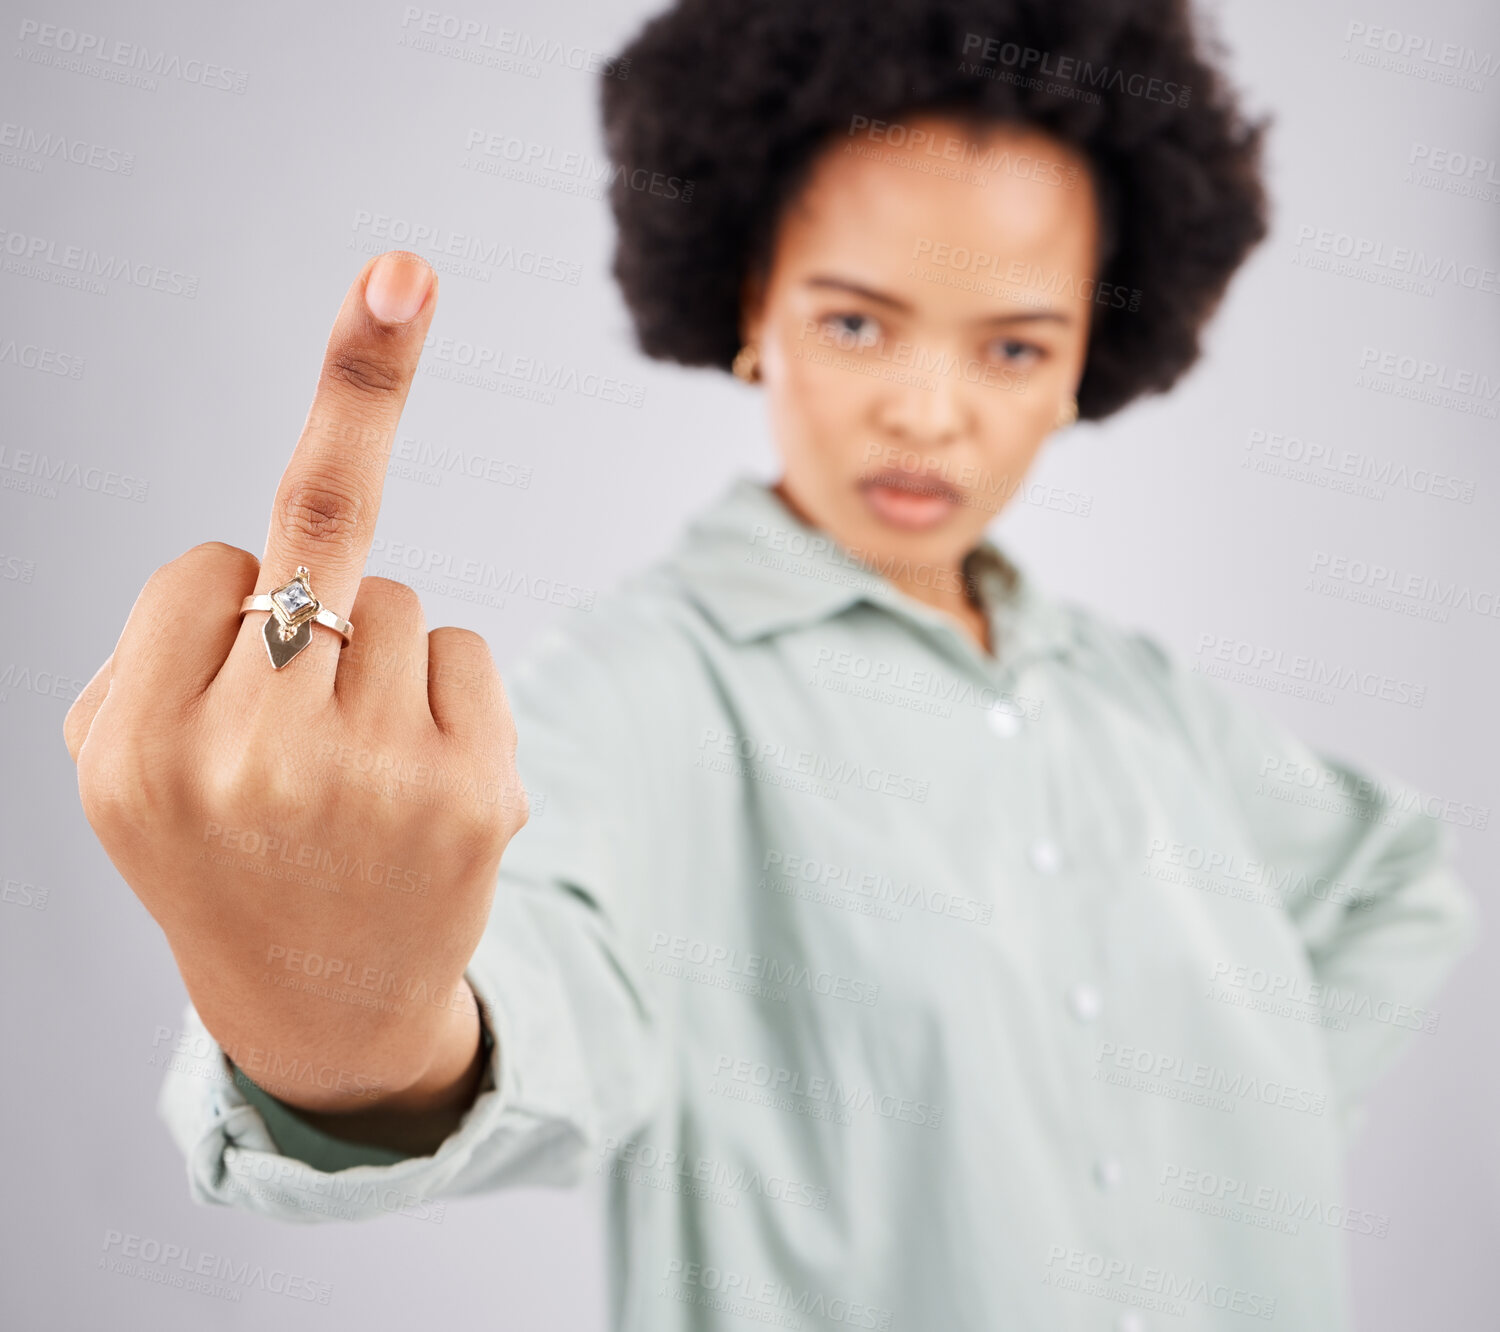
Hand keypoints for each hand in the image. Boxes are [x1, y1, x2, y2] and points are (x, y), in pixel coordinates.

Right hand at [64, 252, 526, 1118]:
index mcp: (136, 749)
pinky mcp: (473, 795)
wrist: (323, 1011)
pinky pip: (467, 649)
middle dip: (351, 437)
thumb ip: (158, 649)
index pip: (207, 558)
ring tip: (354, 770)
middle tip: (403, 269)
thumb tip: (276, 539)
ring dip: (380, 651)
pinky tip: (417, 786)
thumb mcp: (128, 770)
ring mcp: (371, 781)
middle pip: (326, 537)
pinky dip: (446, 689)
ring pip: (401, 599)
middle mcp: (248, 760)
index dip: (227, 585)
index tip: (252, 562)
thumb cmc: (222, 858)